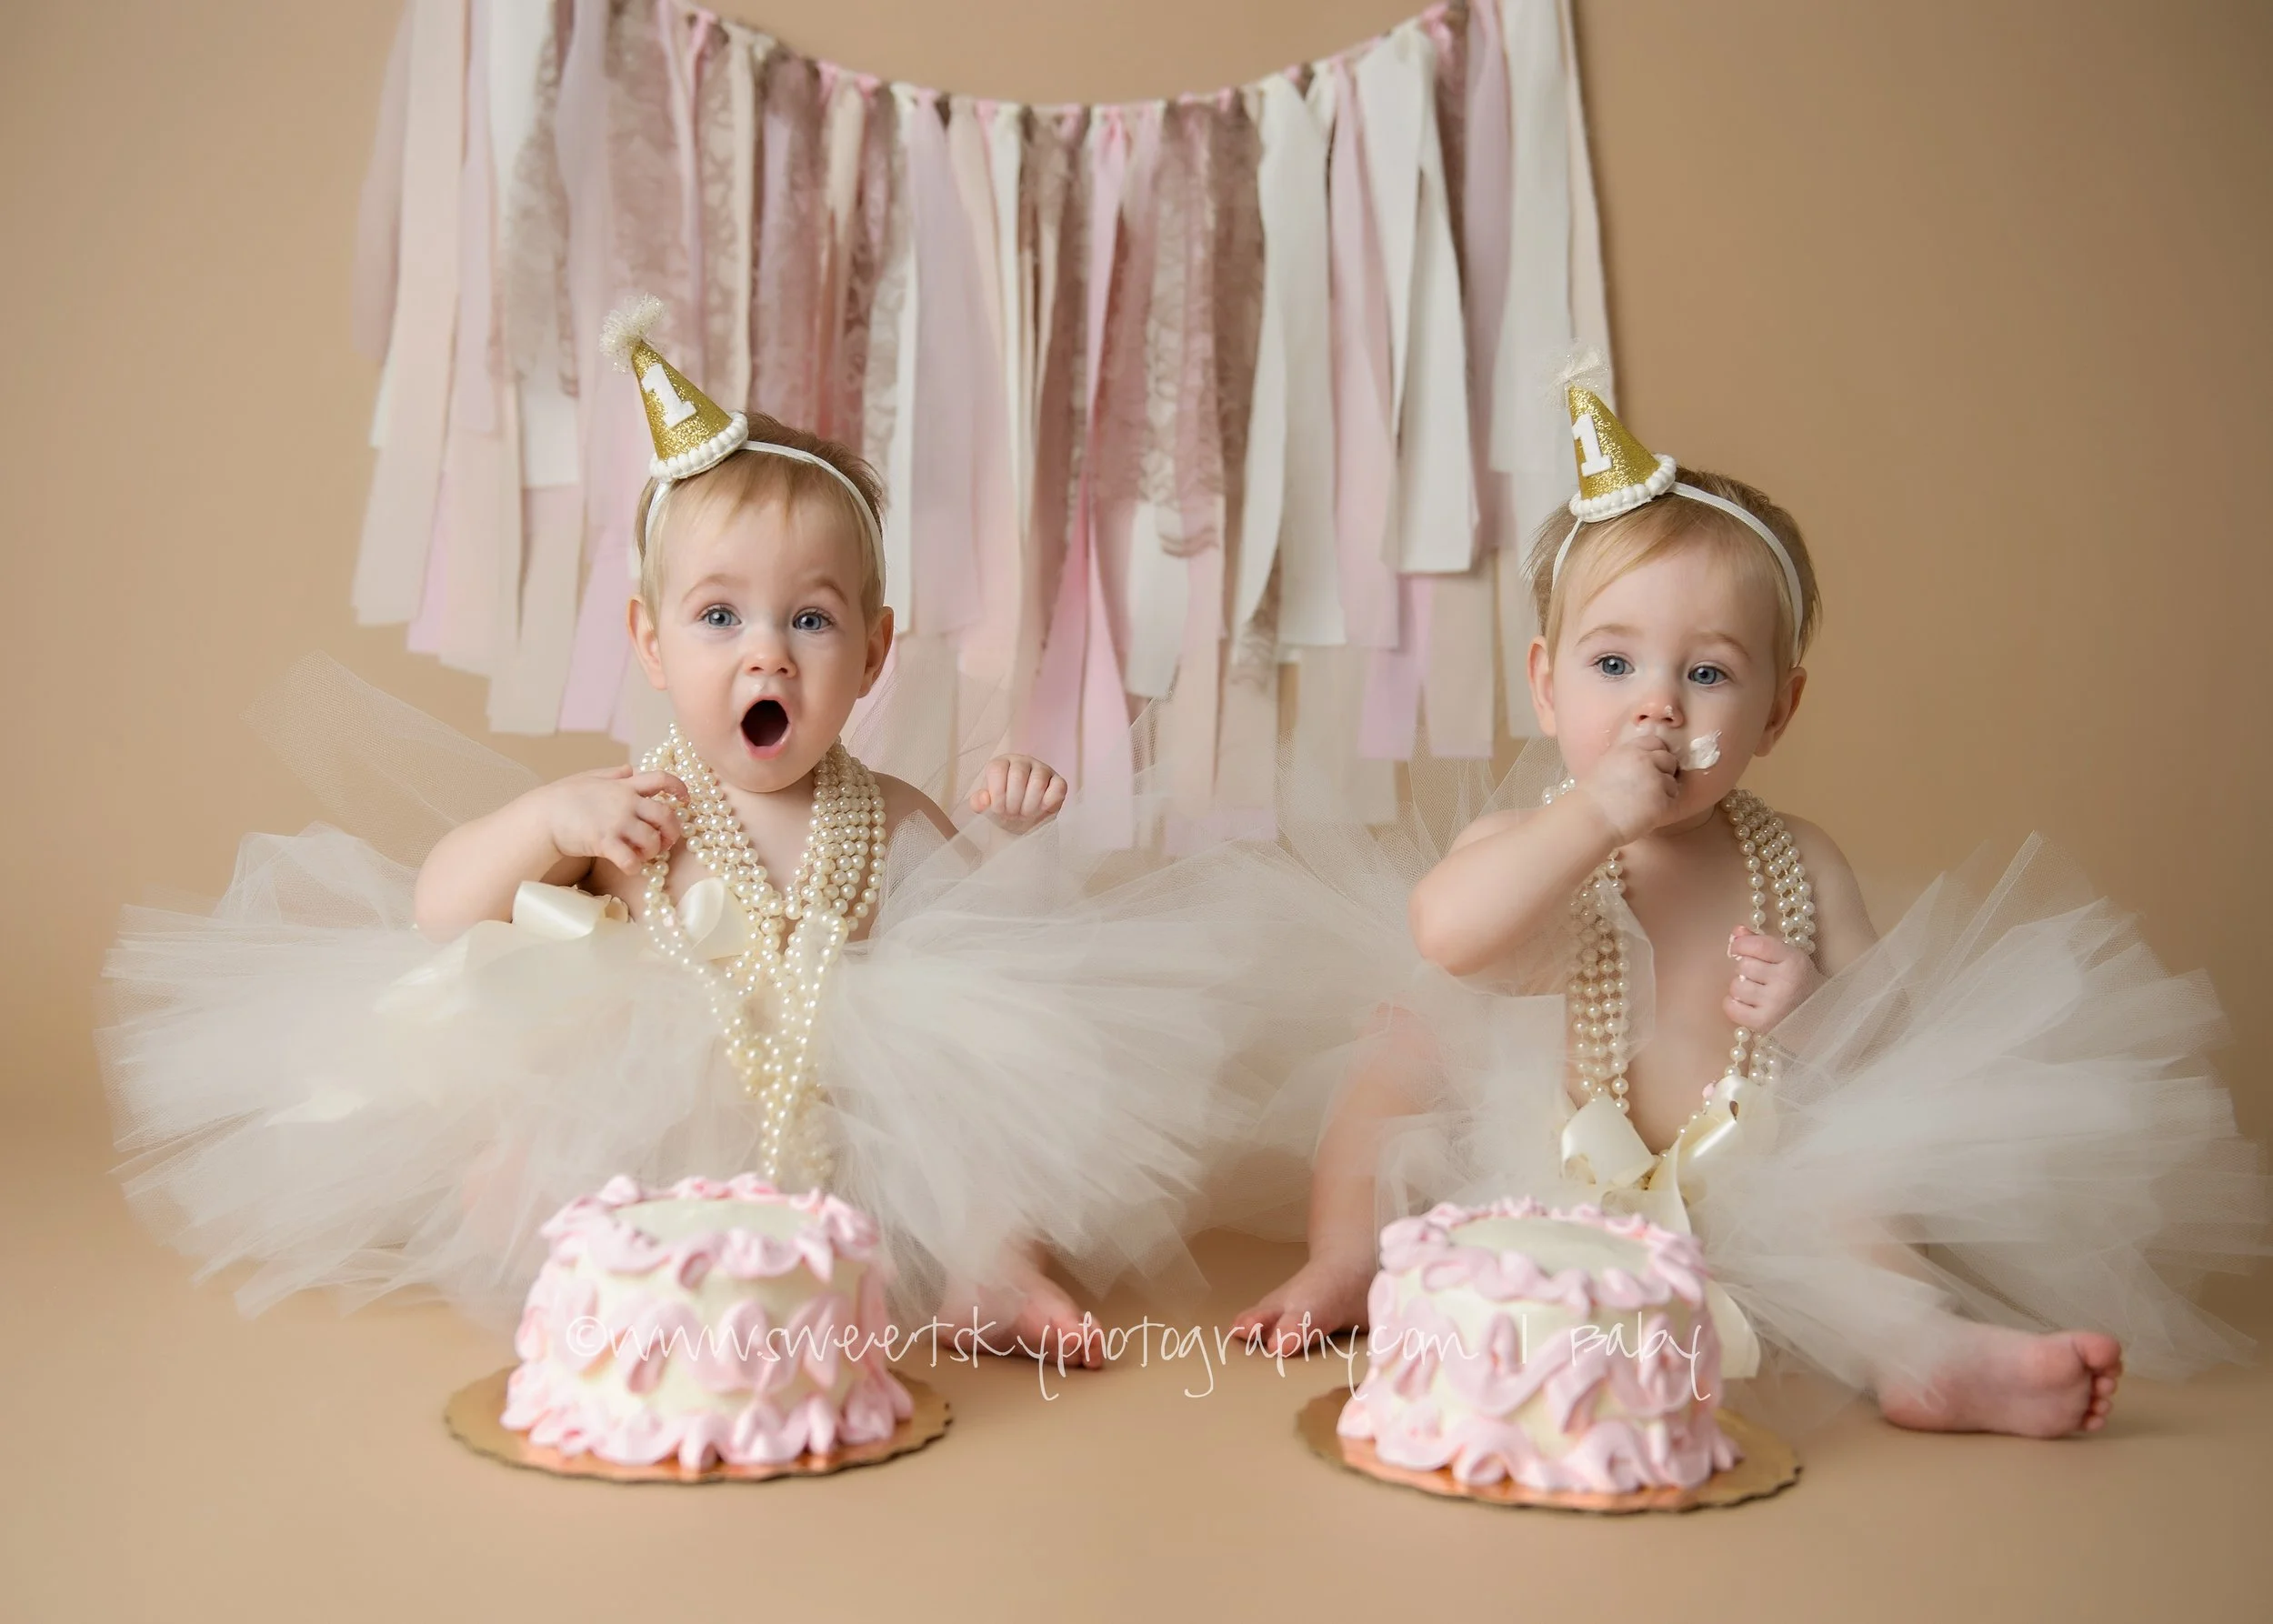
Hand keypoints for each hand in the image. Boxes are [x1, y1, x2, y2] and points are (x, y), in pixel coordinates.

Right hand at [543, 765, 686, 872]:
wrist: (541, 816)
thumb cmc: (562, 798)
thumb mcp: (589, 778)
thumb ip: (612, 775)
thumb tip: (630, 768)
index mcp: (624, 786)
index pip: (662, 779)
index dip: (679, 787)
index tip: (684, 799)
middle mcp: (625, 802)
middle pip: (666, 815)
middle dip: (672, 831)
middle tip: (666, 841)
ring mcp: (615, 822)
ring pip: (652, 840)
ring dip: (653, 851)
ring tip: (643, 855)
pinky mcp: (604, 842)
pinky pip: (631, 860)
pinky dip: (635, 867)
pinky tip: (629, 866)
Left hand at [967, 754, 1067, 829]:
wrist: (1023, 822)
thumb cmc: (1003, 810)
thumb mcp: (987, 808)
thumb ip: (978, 803)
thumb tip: (984, 799)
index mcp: (1002, 763)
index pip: (997, 769)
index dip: (997, 793)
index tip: (997, 809)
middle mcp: (1022, 762)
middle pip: (1018, 775)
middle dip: (1013, 802)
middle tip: (1012, 814)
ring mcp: (1043, 770)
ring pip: (1037, 782)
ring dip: (1029, 805)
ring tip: (1025, 814)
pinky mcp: (1059, 781)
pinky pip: (1057, 788)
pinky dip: (1047, 803)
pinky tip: (1040, 809)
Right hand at [1577, 731, 1681, 842]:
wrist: (1591, 819)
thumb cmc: (1590, 799)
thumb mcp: (1605, 766)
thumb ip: (1624, 760)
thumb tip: (1638, 765)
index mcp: (1629, 750)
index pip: (1655, 743)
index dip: (1655, 755)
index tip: (1649, 767)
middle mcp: (1644, 760)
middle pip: (1669, 760)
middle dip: (1663, 772)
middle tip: (1650, 787)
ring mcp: (1655, 780)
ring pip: (1672, 783)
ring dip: (1664, 793)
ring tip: (1645, 803)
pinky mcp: (1662, 800)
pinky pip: (1671, 802)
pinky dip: (1663, 808)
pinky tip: (1647, 813)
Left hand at [1724, 925, 1823, 1032]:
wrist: (1817, 1014)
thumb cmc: (1797, 981)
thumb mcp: (1787, 956)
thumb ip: (1761, 942)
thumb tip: (1736, 931)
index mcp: (1794, 961)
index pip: (1758, 945)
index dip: (1741, 944)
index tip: (1737, 948)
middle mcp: (1786, 983)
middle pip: (1743, 966)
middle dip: (1745, 968)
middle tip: (1757, 975)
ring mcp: (1775, 1005)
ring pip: (1736, 986)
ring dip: (1739, 987)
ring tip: (1754, 990)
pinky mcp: (1764, 1023)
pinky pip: (1731, 1007)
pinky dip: (1733, 1004)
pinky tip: (1746, 1003)